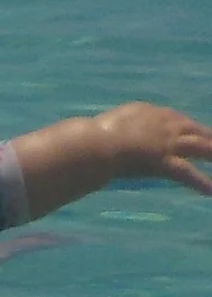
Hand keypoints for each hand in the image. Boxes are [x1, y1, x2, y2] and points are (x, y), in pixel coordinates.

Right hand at [93, 103, 211, 193]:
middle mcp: (168, 125)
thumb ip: (128, 124)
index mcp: (155, 113)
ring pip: (202, 147)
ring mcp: (169, 143)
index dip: (189, 127)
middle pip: (197, 130)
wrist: (98, 143)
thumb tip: (127, 131)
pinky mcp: (165, 162)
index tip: (196, 133)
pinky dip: (202, 183)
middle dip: (211, 137)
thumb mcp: (115, 120)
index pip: (179, 119)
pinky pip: (188, 173)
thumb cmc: (96, 133)